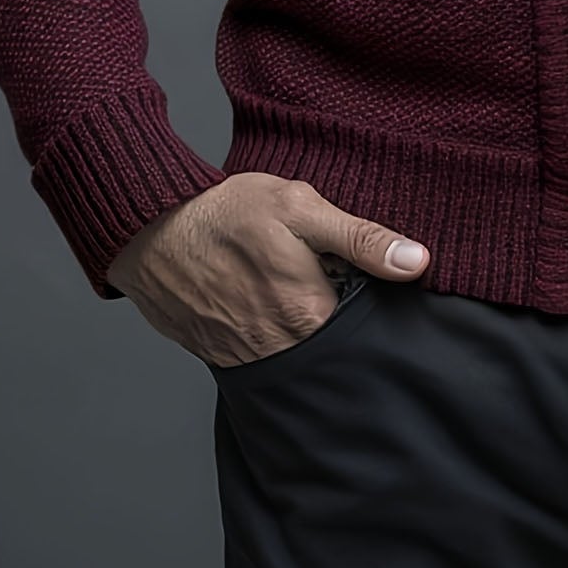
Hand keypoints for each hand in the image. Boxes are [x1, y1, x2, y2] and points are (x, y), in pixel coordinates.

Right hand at [105, 172, 430, 367]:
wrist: (150, 231)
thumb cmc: (227, 214)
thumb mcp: (301, 208)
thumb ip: (361, 239)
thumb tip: (418, 263)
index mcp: (310, 314)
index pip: (365, 319)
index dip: (367, 292)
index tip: (353, 271)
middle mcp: (282, 349)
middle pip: (332, 340)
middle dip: (335, 313)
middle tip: (316, 273)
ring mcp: (248, 359)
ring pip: (298, 351)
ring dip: (301, 326)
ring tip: (283, 284)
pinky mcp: (221, 358)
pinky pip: (262, 355)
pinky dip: (267, 333)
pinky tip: (257, 299)